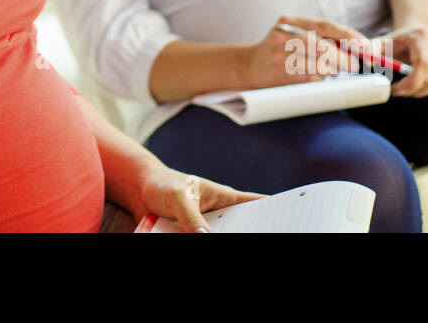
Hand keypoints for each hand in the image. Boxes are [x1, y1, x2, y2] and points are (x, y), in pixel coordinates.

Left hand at [128, 162, 265, 232]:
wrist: (138, 191)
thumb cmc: (162, 185)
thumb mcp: (179, 198)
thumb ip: (192, 218)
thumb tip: (205, 238)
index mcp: (225, 199)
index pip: (256, 205)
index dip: (274, 211)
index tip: (289, 220)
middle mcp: (219, 216)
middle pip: (243, 229)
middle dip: (250, 232)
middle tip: (260, 236)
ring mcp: (206, 229)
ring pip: (224, 237)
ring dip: (227, 238)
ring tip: (228, 237)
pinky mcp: (191, 237)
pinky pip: (201, 242)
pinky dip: (204, 242)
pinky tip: (205, 242)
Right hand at [240, 14, 372, 88]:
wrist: (247, 65)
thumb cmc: (280, 51)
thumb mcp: (295, 35)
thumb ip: (321, 37)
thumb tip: (356, 48)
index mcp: (291, 20)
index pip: (326, 26)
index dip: (349, 36)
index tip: (365, 47)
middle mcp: (283, 35)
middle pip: (324, 47)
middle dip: (344, 59)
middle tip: (354, 66)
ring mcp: (278, 54)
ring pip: (318, 65)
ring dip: (332, 71)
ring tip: (332, 71)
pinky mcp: (277, 73)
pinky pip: (308, 78)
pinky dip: (319, 79)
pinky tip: (317, 77)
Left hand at [372, 22, 427, 96]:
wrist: (417, 31)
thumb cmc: (397, 42)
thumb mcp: (381, 44)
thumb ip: (370, 51)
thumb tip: (368, 62)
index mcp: (421, 35)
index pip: (423, 66)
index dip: (410, 84)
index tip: (396, 91)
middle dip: (414, 90)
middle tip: (402, 91)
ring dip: (424, 92)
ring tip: (411, 87)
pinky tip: (426, 87)